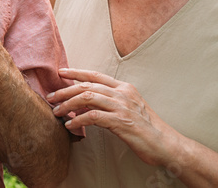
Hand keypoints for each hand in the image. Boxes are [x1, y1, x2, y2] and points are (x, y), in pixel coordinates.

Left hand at [48, 68, 177, 166]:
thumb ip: (109, 103)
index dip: (76, 72)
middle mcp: (123, 93)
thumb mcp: (129, 109)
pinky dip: (78, 119)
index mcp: (125, 88)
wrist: (166, 144)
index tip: (61, 72)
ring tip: (57, 112)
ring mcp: (122, 106)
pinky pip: (93, 117)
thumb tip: (85, 105)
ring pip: (87, 98)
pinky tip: (70, 124)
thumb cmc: (146, 129)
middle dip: (65, 90)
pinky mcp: (121, 122)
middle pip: (87, 86)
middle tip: (51, 97)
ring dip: (68, 105)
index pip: (95, 75)